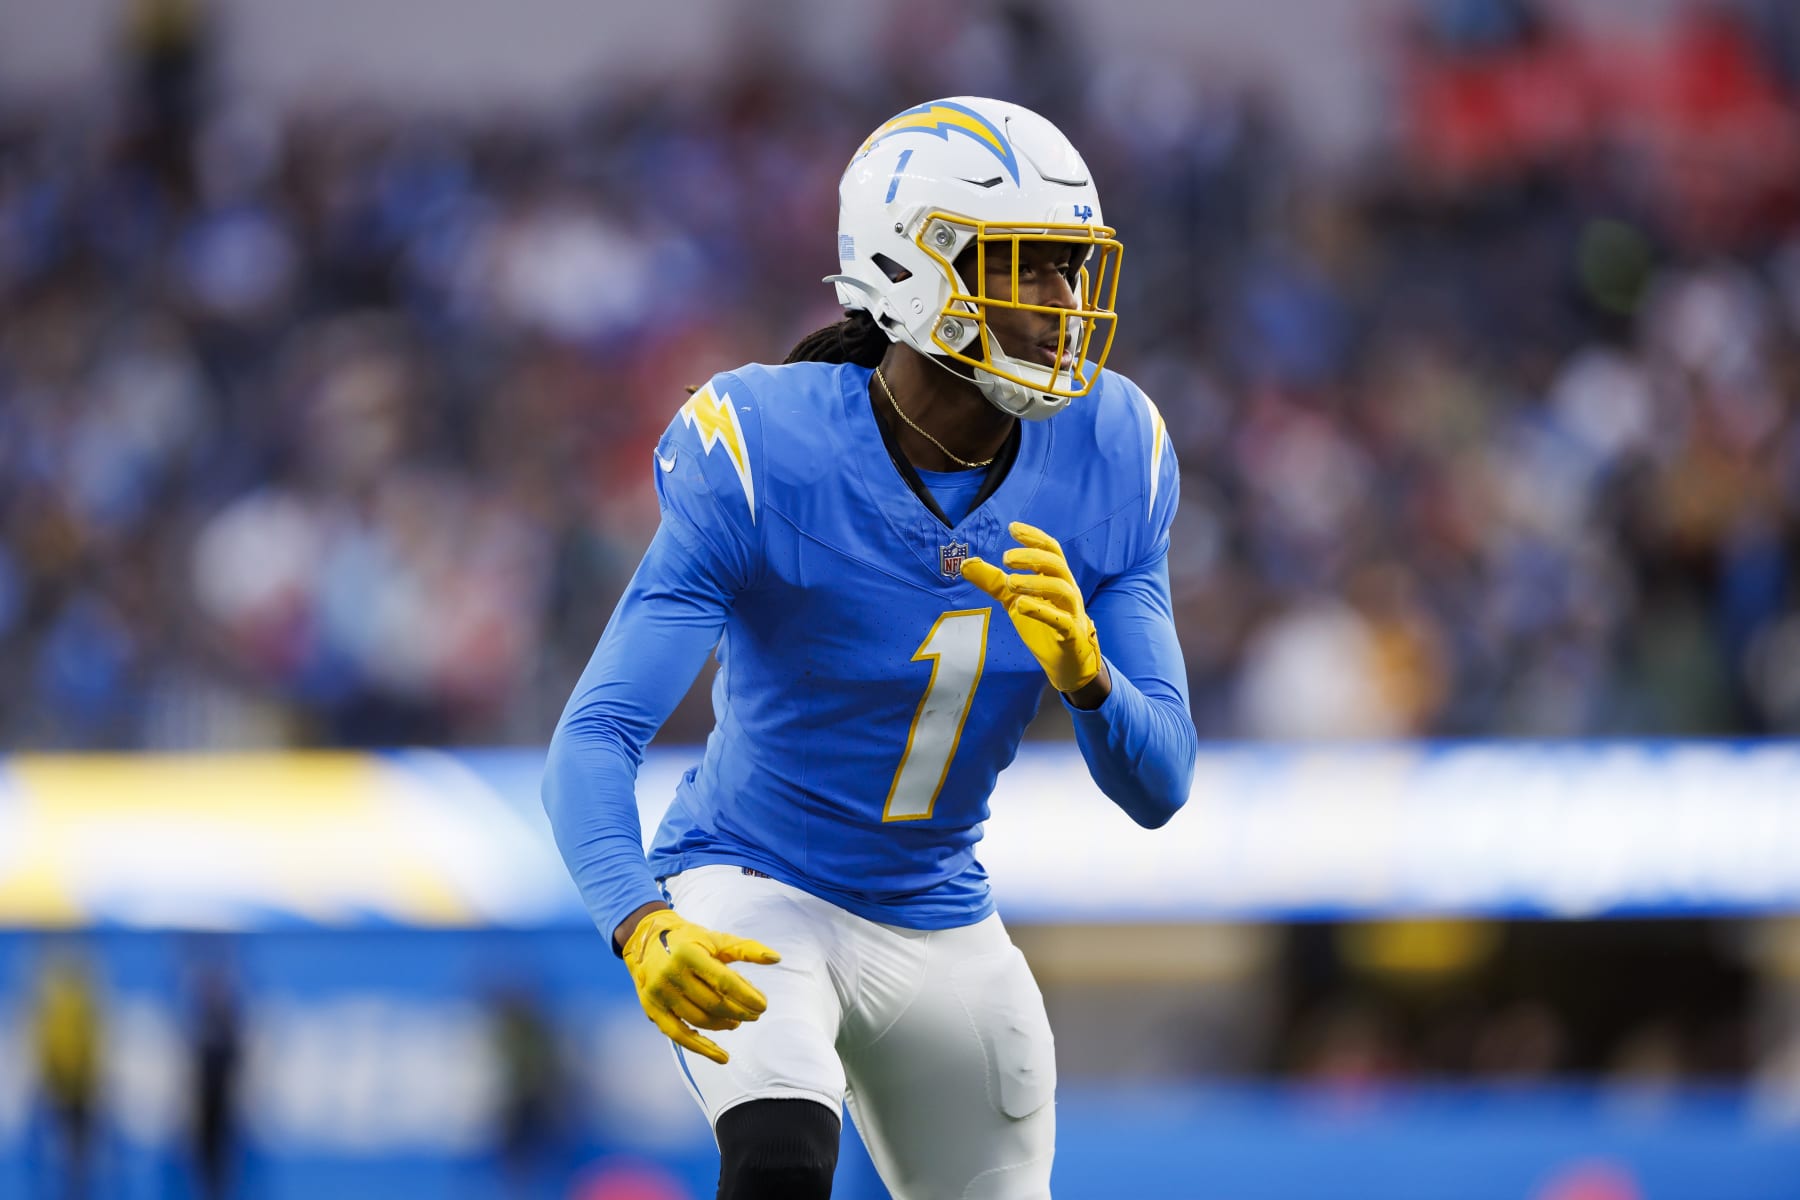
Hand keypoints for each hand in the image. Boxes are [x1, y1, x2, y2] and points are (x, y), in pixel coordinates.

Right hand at [621, 908, 780, 1064]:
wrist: (645, 939)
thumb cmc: (688, 939)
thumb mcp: (716, 939)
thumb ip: (746, 949)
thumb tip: (776, 958)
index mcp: (688, 953)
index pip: (724, 981)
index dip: (747, 996)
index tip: (763, 1005)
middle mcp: (671, 974)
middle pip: (713, 1003)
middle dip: (740, 1012)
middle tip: (755, 1015)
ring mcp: (659, 994)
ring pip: (699, 1020)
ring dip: (724, 1026)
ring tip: (738, 1022)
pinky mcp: (652, 1010)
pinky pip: (679, 1036)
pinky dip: (702, 1049)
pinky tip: (722, 1056)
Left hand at [960, 521, 1101, 694]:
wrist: (1065, 663)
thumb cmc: (1043, 625)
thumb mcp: (1014, 600)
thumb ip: (994, 582)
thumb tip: (966, 563)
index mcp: (1056, 578)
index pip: (1050, 550)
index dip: (1033, 536)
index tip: (1012, 528)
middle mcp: (1067, 590)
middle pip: (1056, 564)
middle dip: (1031, 557)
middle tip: (1006, 557)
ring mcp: (1071, 611)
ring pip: (1060, 589)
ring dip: (1034, 582)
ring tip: (1010, 582)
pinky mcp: (1070, 634)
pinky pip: (1060, 620)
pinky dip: (1042, 610)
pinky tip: (1021, 605)